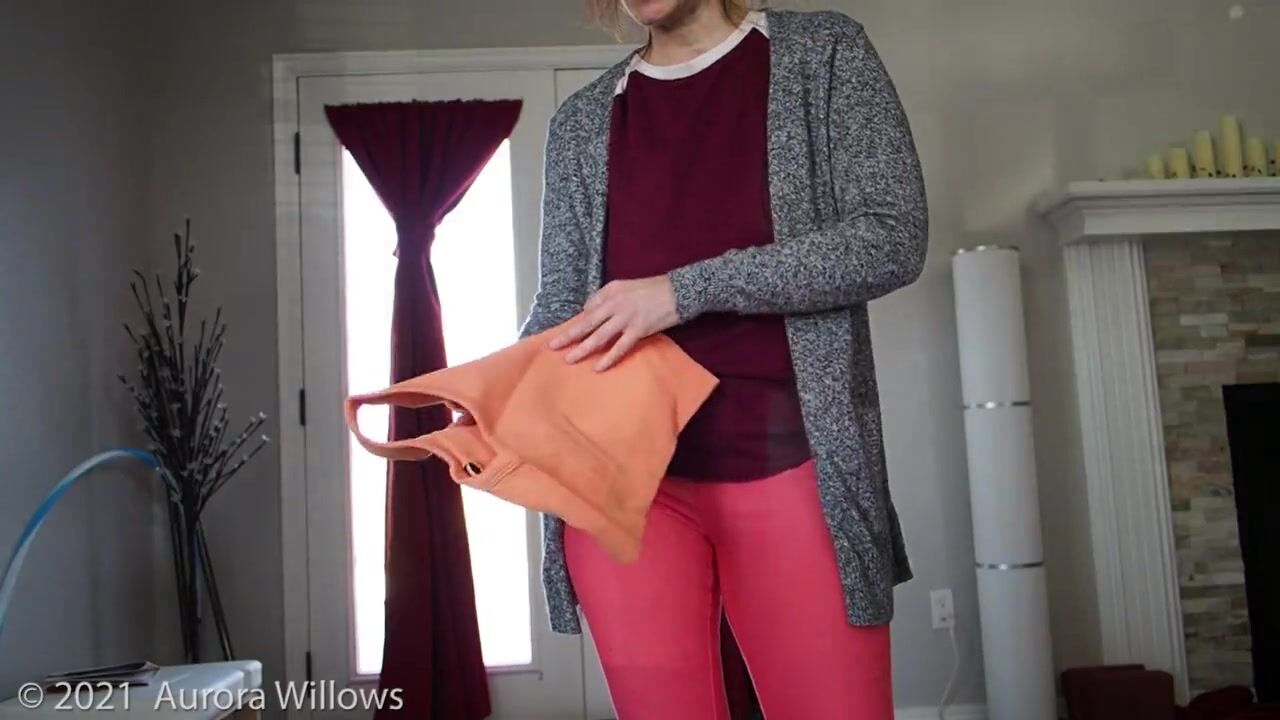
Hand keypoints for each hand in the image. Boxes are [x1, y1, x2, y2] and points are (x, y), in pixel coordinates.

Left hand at [549, 276, 679, 370]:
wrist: (679, 291)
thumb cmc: (653, 289)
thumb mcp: (626, 286)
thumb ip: (607, 297)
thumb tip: (589, 310)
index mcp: (610, 292)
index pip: (587, 309)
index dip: (575, 323)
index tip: (564, 334)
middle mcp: (614, 304)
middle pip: (587, 323)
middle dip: (569, 336)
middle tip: (553, 346)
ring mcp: (626, 317)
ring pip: (599, 336)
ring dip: (583, 349)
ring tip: (570, 359)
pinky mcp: (638, 329)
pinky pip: (620, 347)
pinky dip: (608, 358)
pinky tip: (598, 367)